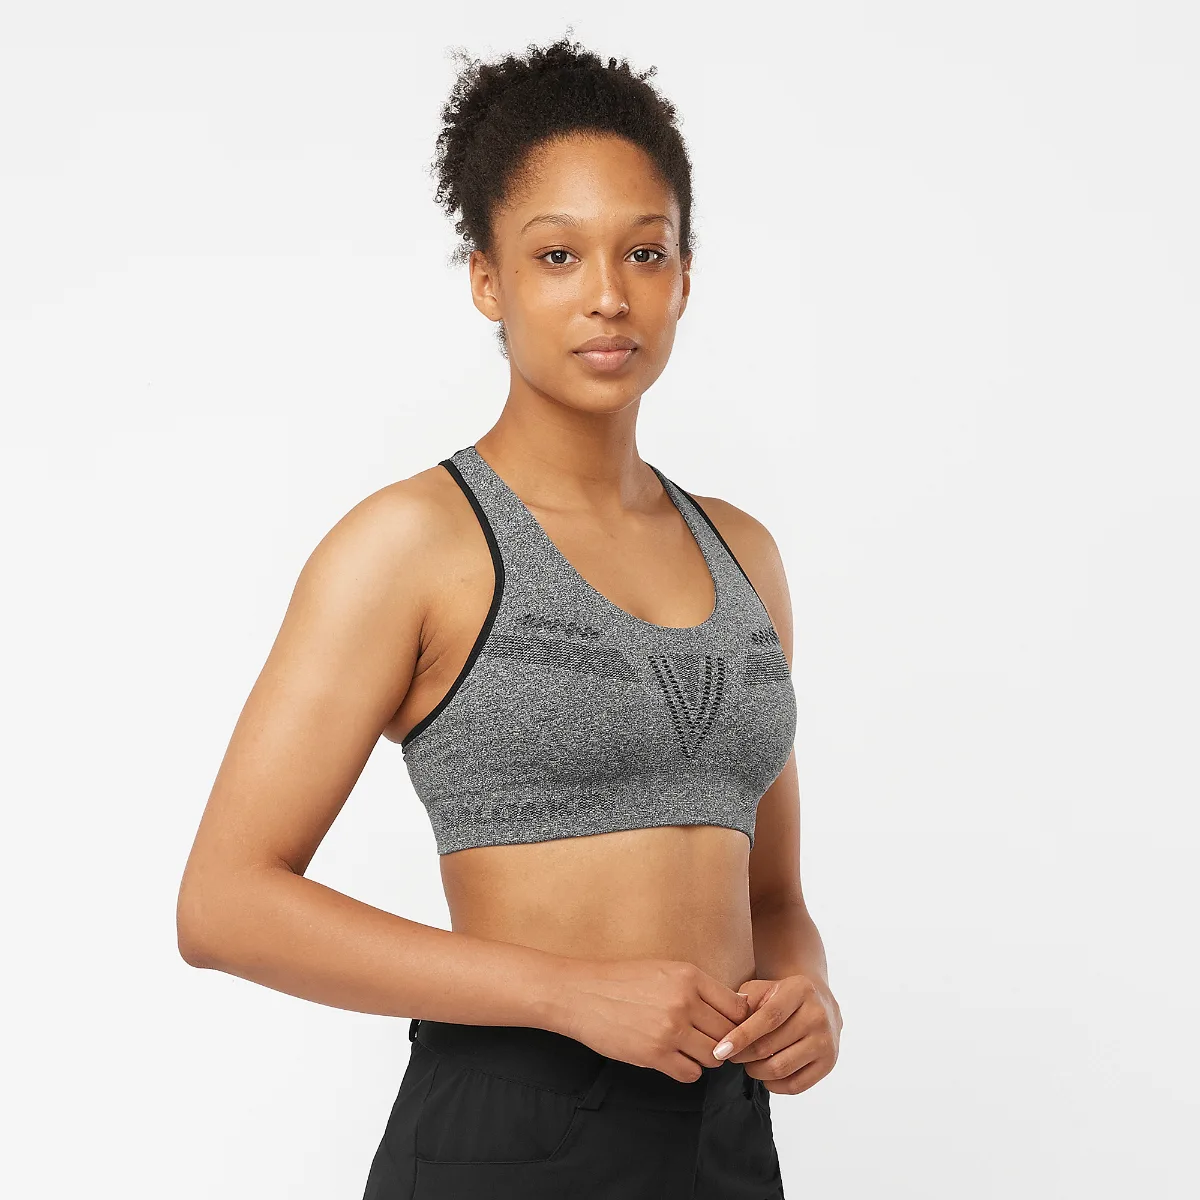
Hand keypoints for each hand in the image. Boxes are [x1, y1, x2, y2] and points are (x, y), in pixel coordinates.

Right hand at [552, 957, 752, 1082]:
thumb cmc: (622, 981)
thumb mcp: (665, 970)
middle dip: (724, 1042)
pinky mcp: (655, 1054)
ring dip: (706, 1057)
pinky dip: (687, 1070)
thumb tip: (739, 1006)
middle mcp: (684, 1002)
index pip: (737, 1007)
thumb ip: (699, 987)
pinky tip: (674, 1059)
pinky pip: (691, 1073)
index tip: (728, 1026)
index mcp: (689, 976)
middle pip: (729, 1034)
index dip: (738, 1021)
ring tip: (690, 1050)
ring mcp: (670, 1029)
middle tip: (709, 1042)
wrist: (581, 994)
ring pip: (714, 1057)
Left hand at [711, 974, 841, 1094]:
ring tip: (747, 1063)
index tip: (720, 1050)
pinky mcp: (828, 1064)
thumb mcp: (763, 988)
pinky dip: (773, 1084)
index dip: (741, 1036)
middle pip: (771, 1046)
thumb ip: (744, 1002)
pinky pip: (795, 1085)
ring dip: (756, 1071)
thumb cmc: (781, 996)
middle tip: (730, 1056)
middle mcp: (817, 1016)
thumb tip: (726, 1025)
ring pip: (781, 1068)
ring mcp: (826, 1041)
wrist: (818, 1002)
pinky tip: (765, 1073)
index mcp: (800, 990)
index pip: (768, 1018)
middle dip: (743, 1055)